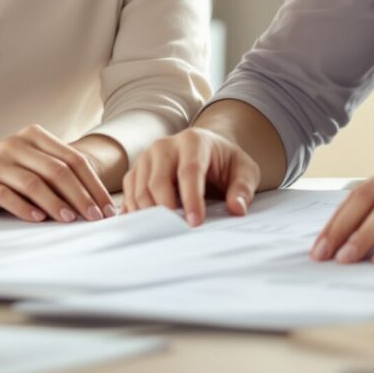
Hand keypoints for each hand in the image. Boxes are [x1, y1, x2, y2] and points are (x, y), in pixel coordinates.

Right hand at [0, 125, 116, 222]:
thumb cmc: (7, 171)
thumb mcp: (33, 162)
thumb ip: (58, 173)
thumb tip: (96, 201)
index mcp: (35, 136)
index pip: (73, 159)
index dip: (93, 184)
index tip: (107, 207)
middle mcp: (16, 145)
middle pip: (57, 170)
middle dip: (81, 196)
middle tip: (95, 217)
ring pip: (33, 183)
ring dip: (56, 203)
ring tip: (70, 220)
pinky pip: (6, 195)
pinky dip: (24, 208)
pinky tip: (38, 219)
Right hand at [122, 127, 259, 225]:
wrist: (207, 151)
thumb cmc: (225, 163)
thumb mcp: (244, 171)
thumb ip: (243, 188)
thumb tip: (237, 208)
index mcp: (193, 141)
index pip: (189, 171)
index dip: (191, 199)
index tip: (195, 222)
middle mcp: (165, 145)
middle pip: (158, 181)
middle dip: (167, 210)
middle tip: (178, 231)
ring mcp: (147, 157)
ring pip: (140, 189)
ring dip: (151, 214)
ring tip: (166, 232)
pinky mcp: (136, 170)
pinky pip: (129, 193)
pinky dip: (136, 212)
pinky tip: (148, 226)